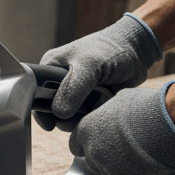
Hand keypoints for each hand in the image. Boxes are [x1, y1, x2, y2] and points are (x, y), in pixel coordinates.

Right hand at [35, 14, 161, 130]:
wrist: (139, 51)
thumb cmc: (110, 50)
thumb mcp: (88, 65)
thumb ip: (73, 89)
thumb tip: (59, 113)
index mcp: (51, 68)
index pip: (35, 93)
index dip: (39, 110)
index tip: (49, 124)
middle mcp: (60, 82)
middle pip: (51, 109)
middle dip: (62, 118)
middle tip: (72, 120)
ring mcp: (77, 93)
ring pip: (69, 117)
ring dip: (79, 120)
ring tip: (91, 114)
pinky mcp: (92, 102)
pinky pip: (86, 118)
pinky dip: (92, 119)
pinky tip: (100, 113)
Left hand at [70, 84, 174, 174]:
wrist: (172, 123)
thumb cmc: (149, 106)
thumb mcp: (122, 101)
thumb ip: (110, 114)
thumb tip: (114, 115)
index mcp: (86, 130)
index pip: (77, 144)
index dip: (92, 144)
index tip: (103, 143)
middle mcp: (93, 152)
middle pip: (95, 162)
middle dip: (108, 158)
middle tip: (129, 150)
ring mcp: (110, 170)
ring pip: (114, 174)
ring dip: (126, 168)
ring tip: (148, 153)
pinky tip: (157, 163)